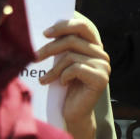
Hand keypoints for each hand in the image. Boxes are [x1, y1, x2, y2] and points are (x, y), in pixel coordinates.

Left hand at [36, 12, 110, 138]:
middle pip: (74, 38)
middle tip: (35, 56)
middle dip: (51, 46)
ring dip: (54, 68)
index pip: (84, 25)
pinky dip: (63, 76)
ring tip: (44, 78)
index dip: (65, 24)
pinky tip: (61, 84)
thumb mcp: (62, 63)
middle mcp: (102, 53)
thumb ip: (62, 46)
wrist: (73, 114)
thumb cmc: (65, 87)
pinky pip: (76, 68)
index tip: (46, 32)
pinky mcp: (101, 78)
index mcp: (94, 46)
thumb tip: (46, 30)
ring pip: (72, 55)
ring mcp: (104, 66)